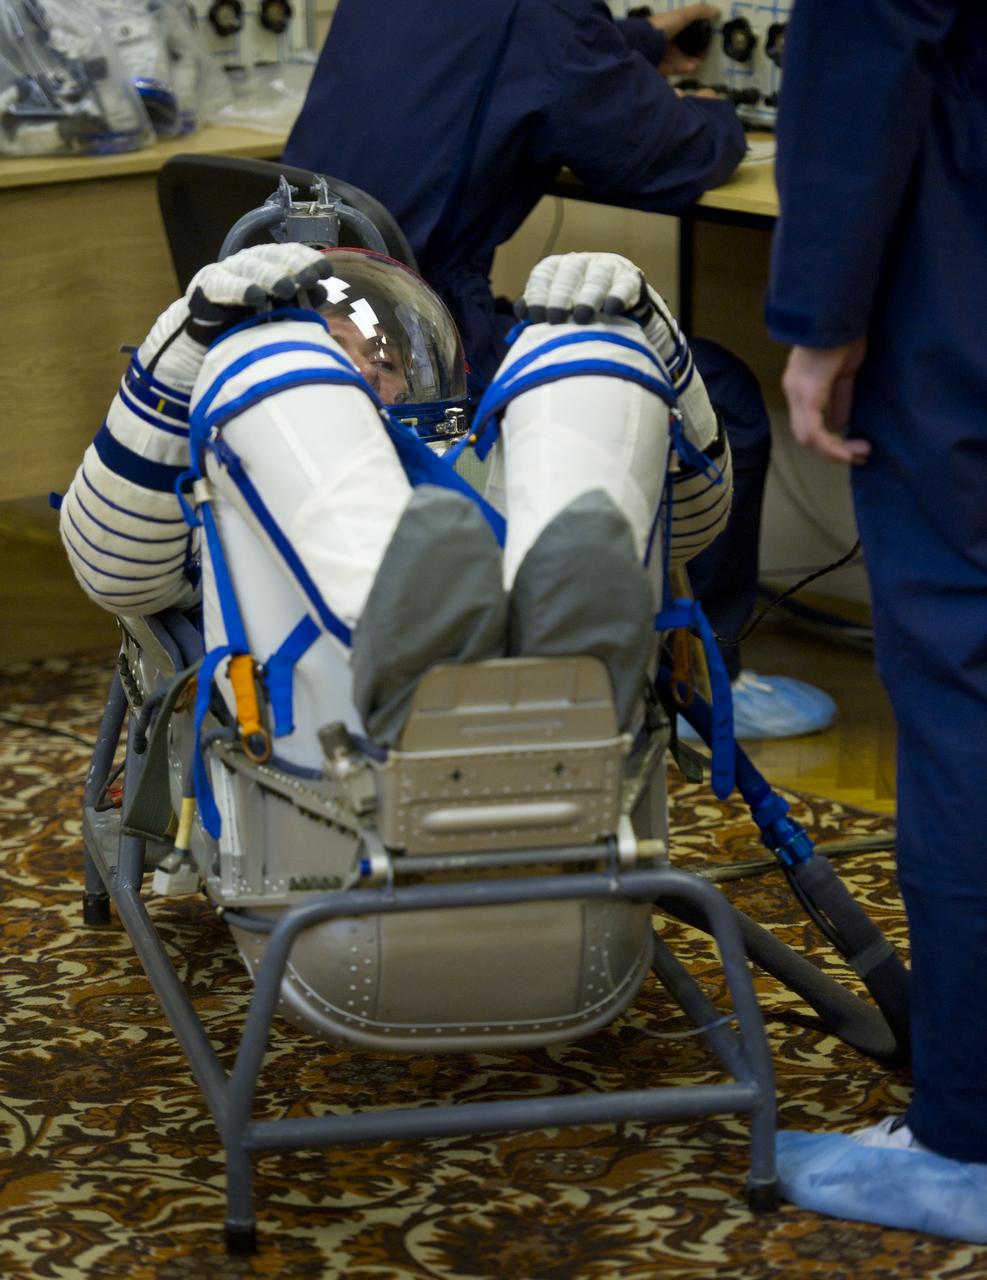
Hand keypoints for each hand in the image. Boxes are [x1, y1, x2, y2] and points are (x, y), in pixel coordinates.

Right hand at [185, 244, 331, 343]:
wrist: (207, 336)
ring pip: (250, 267)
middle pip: (272, 257)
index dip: (307, 258)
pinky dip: (240, 289)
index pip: (289, 253)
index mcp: (268, 264)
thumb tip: (322, 291)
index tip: (326, 271)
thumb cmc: (248, 320)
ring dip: (269, 275)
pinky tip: (255, 296)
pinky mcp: (208, 288)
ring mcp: (227, 272)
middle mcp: (249, 263)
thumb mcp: (278, 309)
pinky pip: (224, 286)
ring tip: (285, 288)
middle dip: (293, 265)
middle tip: (309, 278)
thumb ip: (299, 299)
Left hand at [516, 252, 646, 323]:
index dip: (539, 294)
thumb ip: (538, 309)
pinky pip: (623, 286)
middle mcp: (582, 263)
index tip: (535, 316)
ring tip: (581, 318)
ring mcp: (607, 268)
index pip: (545, 274)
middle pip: (569, 273)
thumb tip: (522, 310)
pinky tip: (611, 311)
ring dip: (588, 298)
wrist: (620, 306)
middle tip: (555, 320)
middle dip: (560, 297)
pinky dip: (617, 297)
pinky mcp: (630, 280)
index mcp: (559, 268)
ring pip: (597, 278)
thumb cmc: (579, 309)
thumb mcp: (557, 306)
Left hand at [650, 4, 719, 75]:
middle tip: (704, 55)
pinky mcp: (658, 69)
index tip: (706, 40)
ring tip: (698, 62)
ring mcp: (661, 56)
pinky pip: (674, 70)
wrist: (643, 45)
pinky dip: (683, 69)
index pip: (684, 32)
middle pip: (682, 49)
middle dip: (695, 52)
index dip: (696, 36)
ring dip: (691, 62)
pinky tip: (692, 67)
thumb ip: (699, 12)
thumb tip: (716, 10)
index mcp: (668, 27)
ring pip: (679, 60)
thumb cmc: (663, 27)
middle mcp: (664, 41)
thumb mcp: (682, 15)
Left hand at [781, 340, 870, 464]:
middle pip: (805, 436)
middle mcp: (794, 392)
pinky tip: (851, 447)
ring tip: (859, 452)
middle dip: (833, 451)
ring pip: (808, 437)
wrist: (837, 311)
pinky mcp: (807, 391)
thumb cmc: (844, 334)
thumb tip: (841, 422)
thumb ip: (840, 397)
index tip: (855, 448)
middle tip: (859, 454)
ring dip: (834, 450)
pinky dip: (832, 443)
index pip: (807, 425)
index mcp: (801, 387)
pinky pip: (814, 429)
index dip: (828, 442)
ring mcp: (797, 391)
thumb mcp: (845, 371)